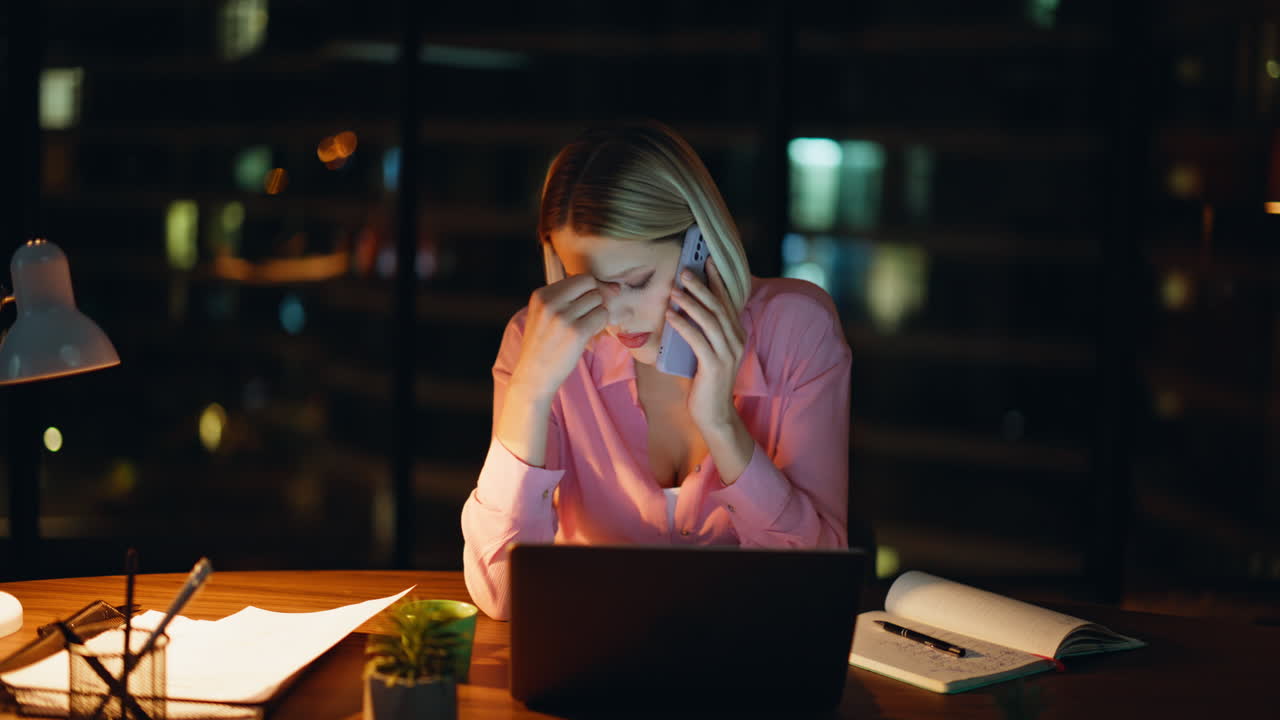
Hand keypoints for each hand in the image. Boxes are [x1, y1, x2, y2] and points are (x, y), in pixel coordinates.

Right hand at [510, 273, 608, 400]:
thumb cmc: (544, 345)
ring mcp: (563, 317)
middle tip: (587, 316)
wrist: (533, 376)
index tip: (587, 304)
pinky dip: (601, 324)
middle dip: (595, 299)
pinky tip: (589, 334)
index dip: (589, 290)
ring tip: (585, 327)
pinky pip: (602, 315)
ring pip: (598, 300)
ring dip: (598, 313)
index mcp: (541, 295)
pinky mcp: (577, 332)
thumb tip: (613, 287)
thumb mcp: (544, 314)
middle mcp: (550, 302)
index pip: (579, 278)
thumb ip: (569, 298)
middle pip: (590, 285)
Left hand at [665, 255, 746, 433]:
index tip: (706, 260)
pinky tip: (670, 315)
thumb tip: (682, 311)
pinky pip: (697, 339)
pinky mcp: (714, 365)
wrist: (715, 415)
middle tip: (685, 270)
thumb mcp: (707, 353)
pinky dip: (683, 325)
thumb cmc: (706, 383)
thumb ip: (702, 333)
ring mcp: (727, 353)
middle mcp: (736, 341)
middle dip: (701, 286)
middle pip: (718, 306)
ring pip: (709, 320)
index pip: (727, 301)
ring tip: (674, 289)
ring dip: (690, 302)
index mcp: (737, 335)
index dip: (717, 280)